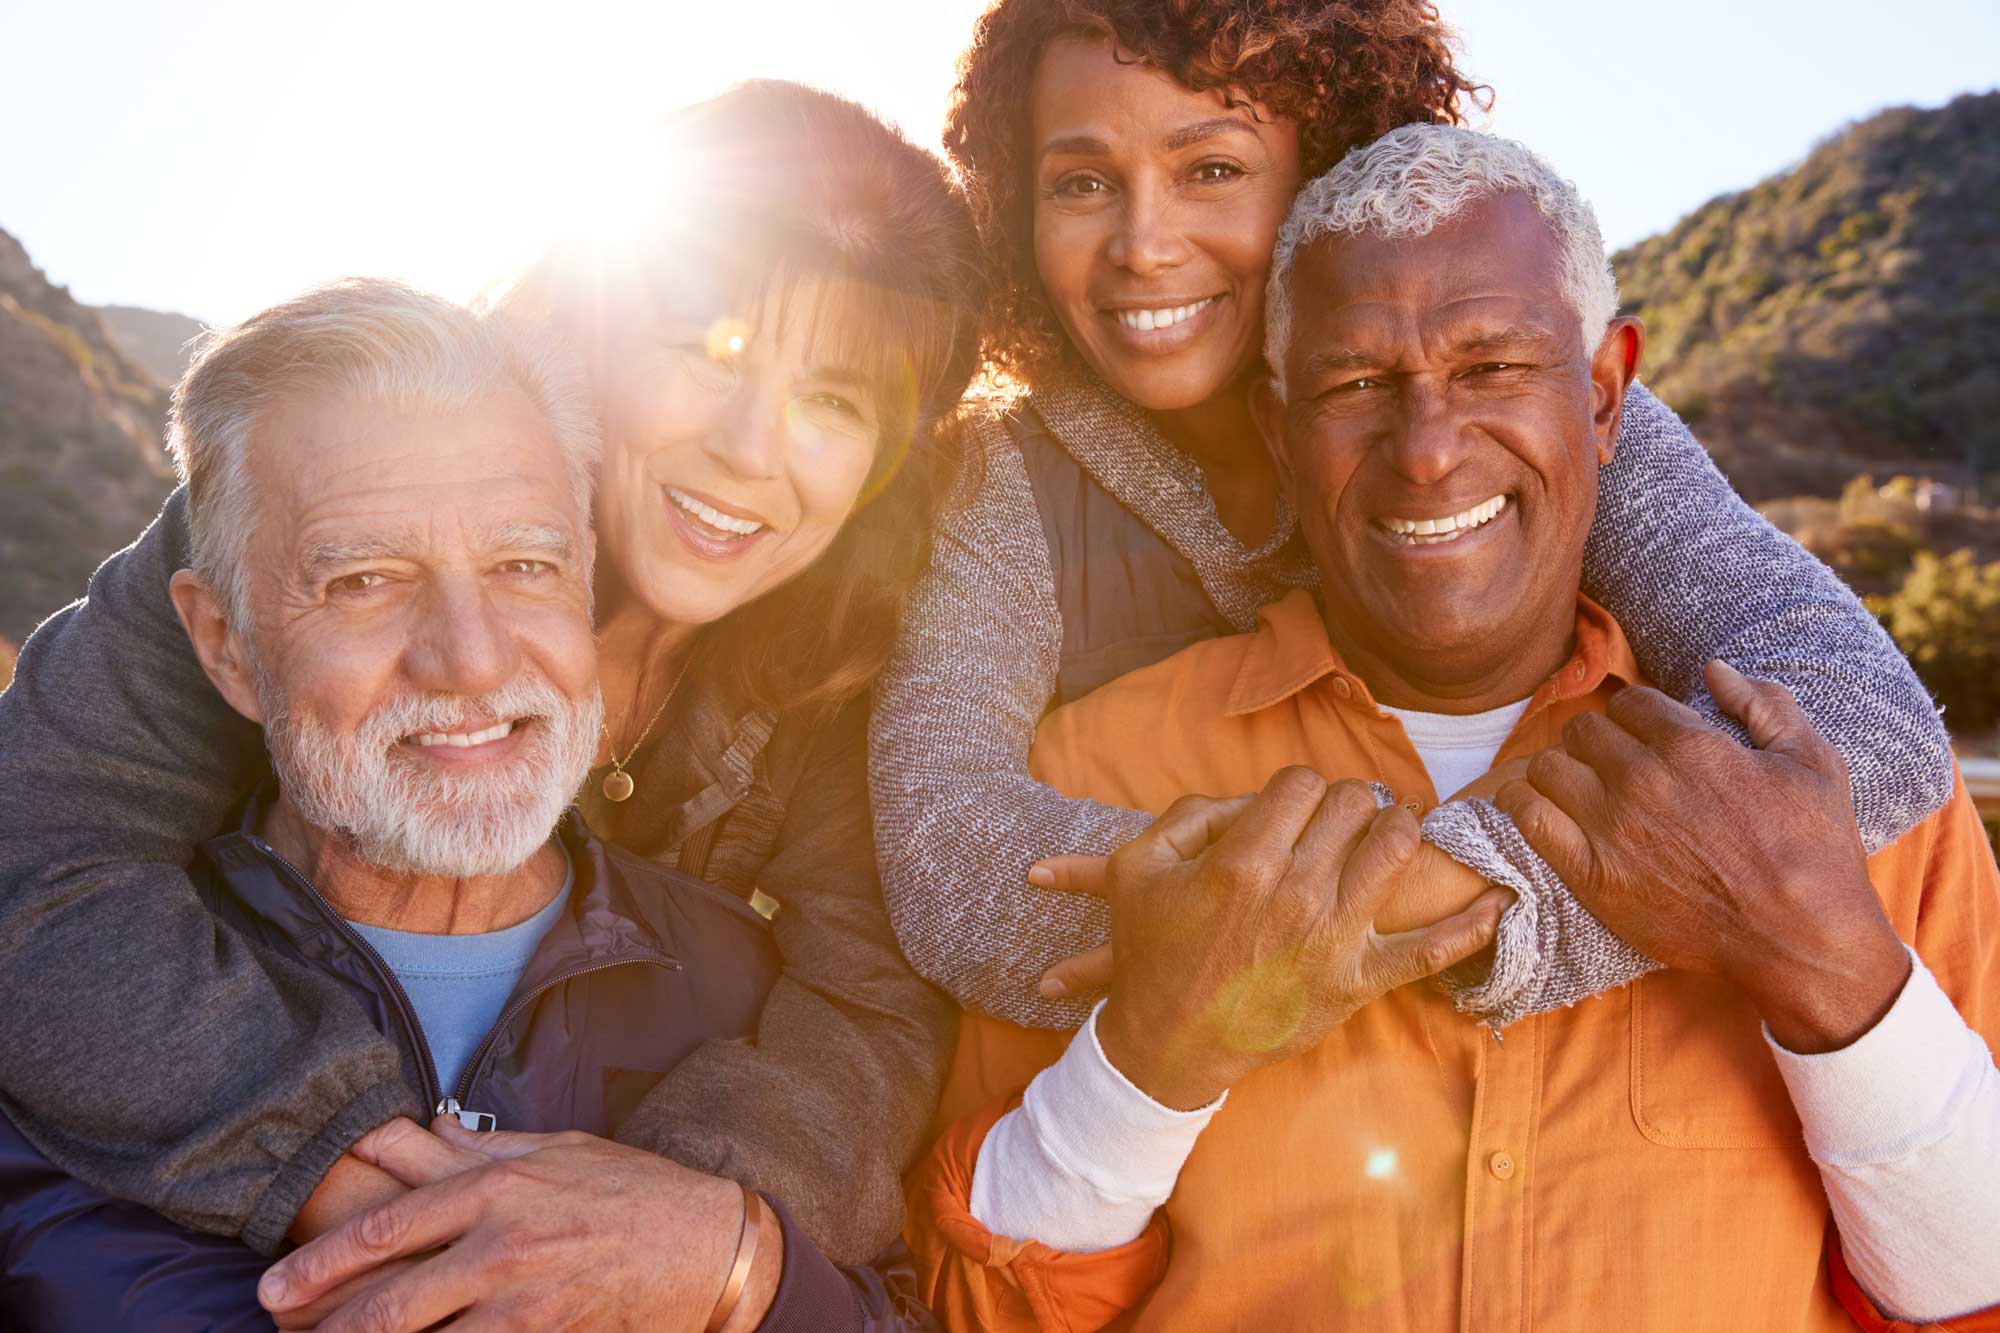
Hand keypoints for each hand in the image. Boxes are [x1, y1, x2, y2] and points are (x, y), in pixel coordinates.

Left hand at [260, 1118, 777, 1331]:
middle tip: (282, 1331)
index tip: (277, 1285)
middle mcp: (505, 1245)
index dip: (322, 1262)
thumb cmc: (639, 1193)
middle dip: (325, 1325)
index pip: (389, 1227)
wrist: (713, 1248)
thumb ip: (486, 1148)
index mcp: (501, 1188)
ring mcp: (527, 1302)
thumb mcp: (561, 1150)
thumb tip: (423, 1132)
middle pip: (389, 1301)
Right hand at [1067, 769, 1509, 1109]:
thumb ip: (1188, 815)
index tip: (1288, 809)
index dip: (1295, 788)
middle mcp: (1296, 892)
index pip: (1300, 783)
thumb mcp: (1137, 867)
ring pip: (1397, 848)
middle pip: (1353, 805)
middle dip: (1346, 802)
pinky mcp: (1360, 981)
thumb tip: (1250, 800)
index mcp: (1242, 861)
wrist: (1168, 1045)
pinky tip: (1501, 898)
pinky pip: (1433, 949)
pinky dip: (1473, 924)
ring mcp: (1334, 938)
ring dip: (1397, 828)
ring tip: (1387, 833)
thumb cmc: (1152, 952)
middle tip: (1336, 820)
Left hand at [1494, 660, 1909, 1052]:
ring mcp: (1612, 827)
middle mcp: (1642, 779)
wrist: (1802, 940)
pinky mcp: (1591, 874)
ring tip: (1580, 789)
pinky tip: (1538, 807)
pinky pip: (1527, 818)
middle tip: (1615, 767)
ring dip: (1560, 771)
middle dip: (1599, 741)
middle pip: (1584, 730)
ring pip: (1547, 767)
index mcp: (1691, 745)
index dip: (1637, 717)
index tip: (1646, 740)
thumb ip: (1764, 704)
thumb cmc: (1816, 852)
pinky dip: (1523, 804)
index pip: (1629, 702)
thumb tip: (1714, 668)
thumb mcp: (1814, 762)